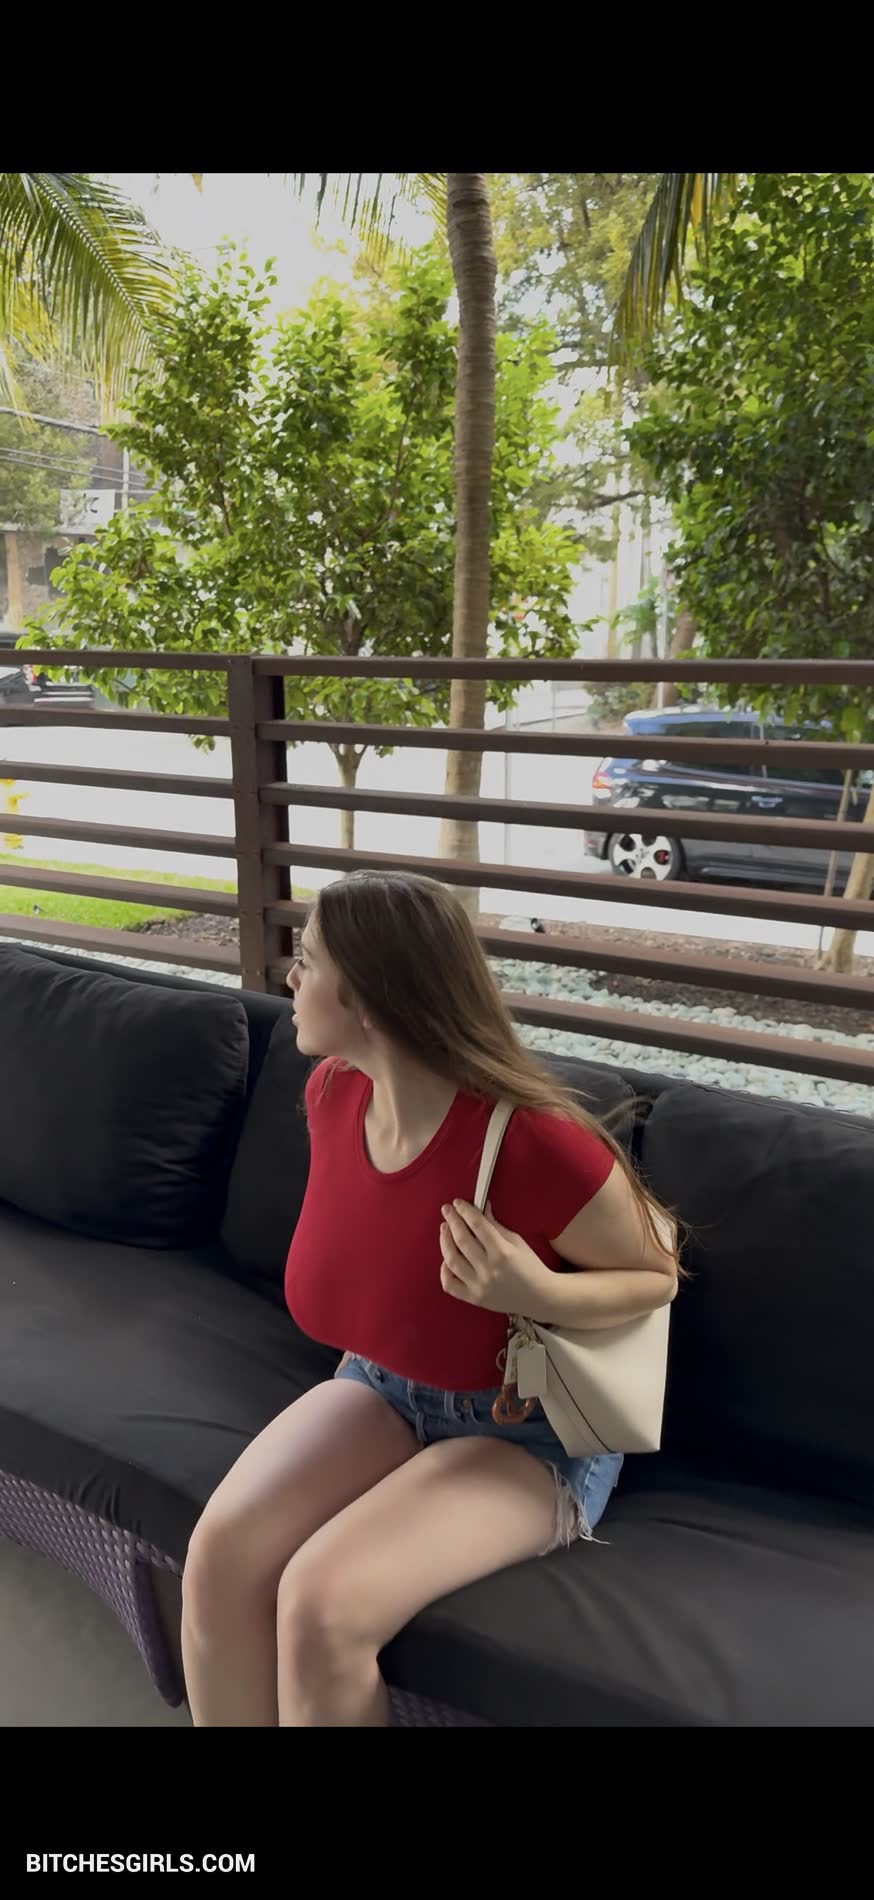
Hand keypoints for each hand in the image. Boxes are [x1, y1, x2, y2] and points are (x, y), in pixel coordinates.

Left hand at [439, 1200, 550, 1314]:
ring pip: (452, 1260)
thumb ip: (496, 1226)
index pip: (478, 1225)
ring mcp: (479, 1286)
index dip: (465, 1211)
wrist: (539, 1297)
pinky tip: (446, 1259)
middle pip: (462, 1240)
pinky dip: (444, 1271)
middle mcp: (489, 1269)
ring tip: (444, 1229)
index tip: (457, 1202)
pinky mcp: (474, 1299)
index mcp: (503, 1252)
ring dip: (445, 1241)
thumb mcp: (517, 1242)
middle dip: (452, 1221)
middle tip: (446, 1210)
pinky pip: (450, 1285)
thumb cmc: (530, 1266)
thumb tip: (481, 1207)